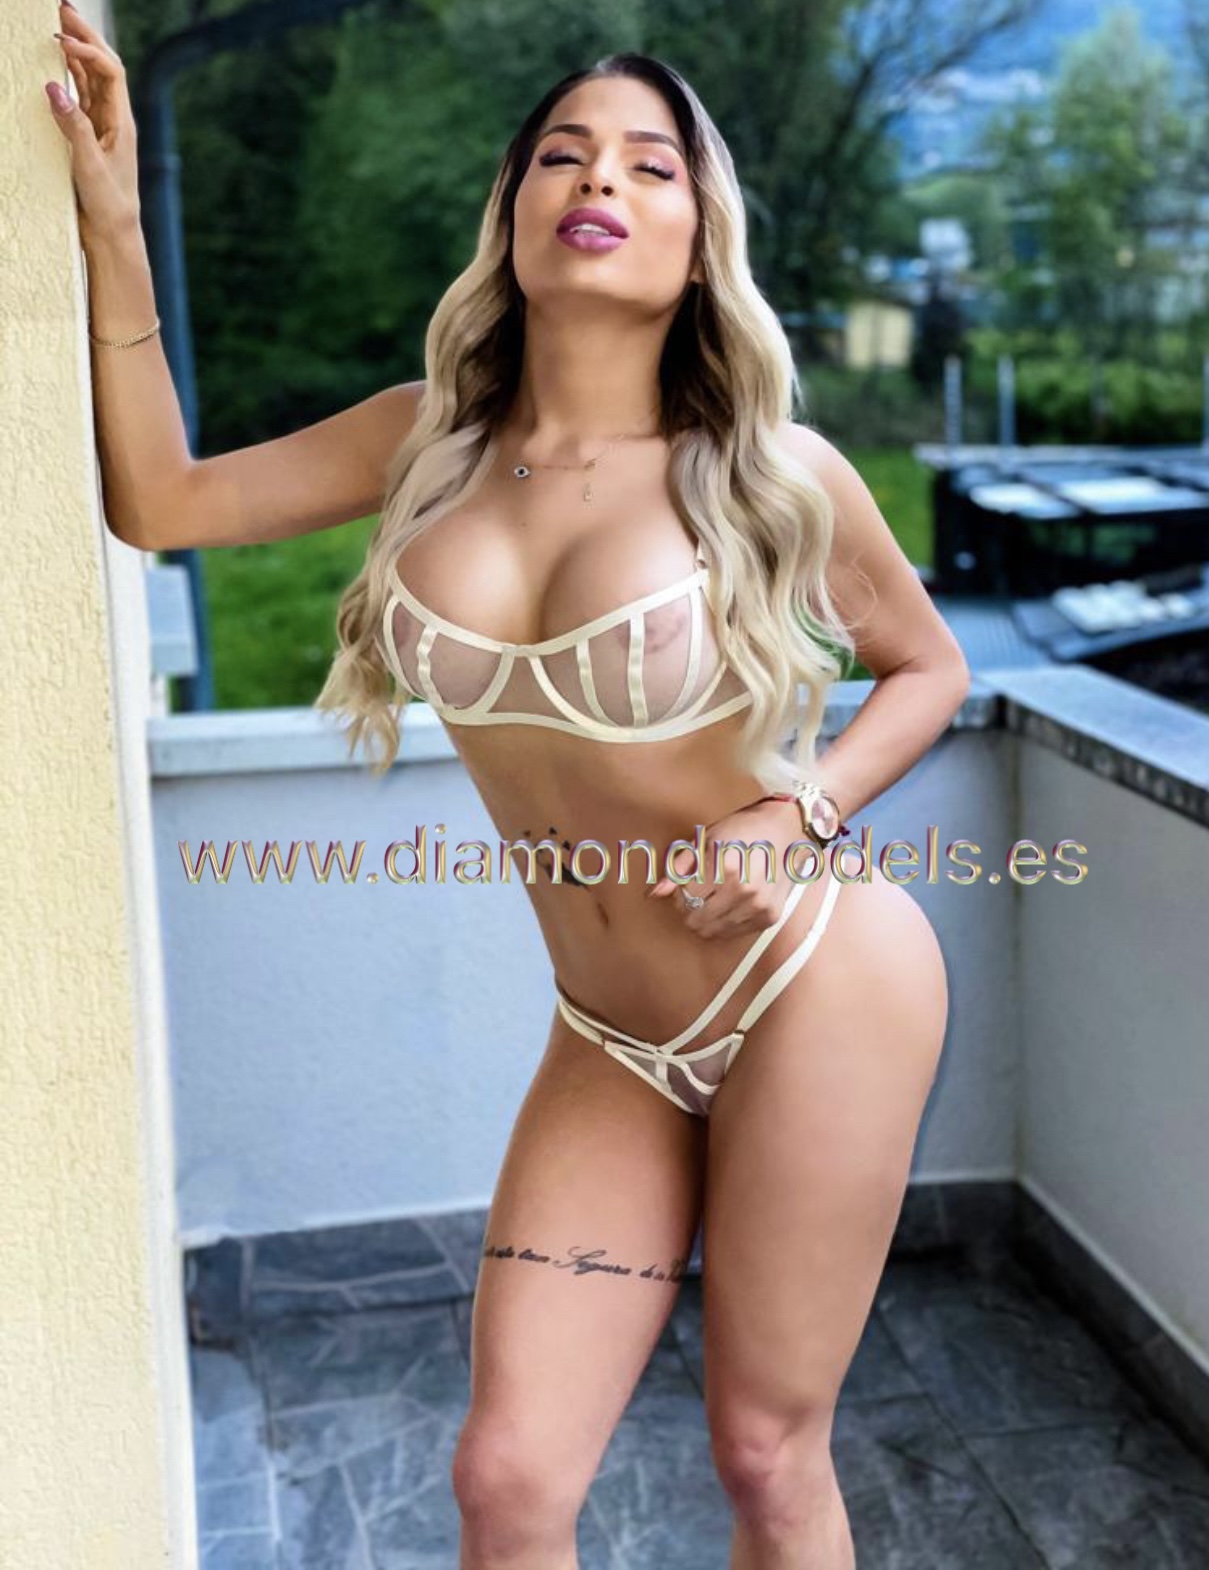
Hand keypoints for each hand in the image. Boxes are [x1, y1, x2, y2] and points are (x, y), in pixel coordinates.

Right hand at [45, 0, 141, 244]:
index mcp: (122, 122)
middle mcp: (115, 119)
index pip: (110, 71)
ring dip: (74, 50)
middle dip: (83, 35)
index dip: (88, 49)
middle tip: (61, 7)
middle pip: (101, 66)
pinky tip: (57, 62)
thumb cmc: (108, 204)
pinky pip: (80, 98)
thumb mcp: (89, 165)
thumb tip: (53, 87)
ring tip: (56, 24)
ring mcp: (103, 126)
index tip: (62, 41)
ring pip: (89, 78)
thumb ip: (73, 126)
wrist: (112, 234)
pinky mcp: (90, 136)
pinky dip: (69, 76)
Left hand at [646, 799, 808, 939]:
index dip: (679, 892)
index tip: (686, 884)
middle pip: (696, 919)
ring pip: (712, 931)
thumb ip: (678, 867)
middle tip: (697, 893)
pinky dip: (724, 924)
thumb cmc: (741, 831)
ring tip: (714, 898)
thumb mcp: (705, 839)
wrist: (785, 832)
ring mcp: (758, 906)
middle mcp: (742, 890)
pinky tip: (729, 904)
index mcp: (723, 867)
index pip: (684, 897)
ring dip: (706, 919)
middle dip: (689, 908)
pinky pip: (732, 934)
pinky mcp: (768, 917)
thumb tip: (653, 894)